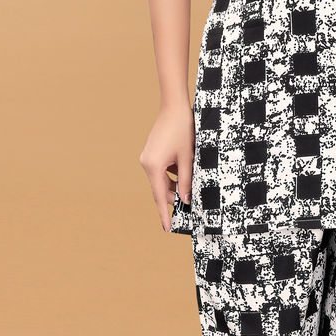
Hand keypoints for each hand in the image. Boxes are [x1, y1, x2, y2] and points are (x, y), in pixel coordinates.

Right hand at [138, 101, 193, 230]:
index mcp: (153, 166)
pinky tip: (183, 171)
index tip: (167, 228)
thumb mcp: (188, 158)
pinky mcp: (152, 152)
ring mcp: (148, 157)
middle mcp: (147, 163)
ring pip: (161, 179)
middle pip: (160, 188)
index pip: (159, 196)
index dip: (165, 213)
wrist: (174, 106)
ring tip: (188, 189)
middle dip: (173, 198)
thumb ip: (186, 180)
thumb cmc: (182, 130)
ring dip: (173, 185)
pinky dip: (171, 174)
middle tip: (186, 209)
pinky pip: (161, 170)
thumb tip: (186, 199)